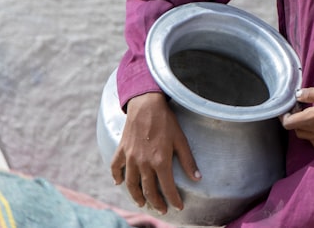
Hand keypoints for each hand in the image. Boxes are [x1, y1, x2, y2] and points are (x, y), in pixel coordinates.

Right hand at [110, 92, 200, 214]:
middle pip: (148, 190)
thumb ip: (188, 161)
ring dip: (136, 196)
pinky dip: (116, 177)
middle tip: (161, 210)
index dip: (174, 199)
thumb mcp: (181, 140)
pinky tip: (119, 183)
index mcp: (160, 161)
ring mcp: (130, 158)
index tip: (178, 207)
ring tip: (142, 203)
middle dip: (156, 203)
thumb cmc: (166, 121)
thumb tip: (198, 178)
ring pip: (131, 184)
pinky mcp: (121, 150)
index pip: (168, 188)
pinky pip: (115, 168)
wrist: (146, 104)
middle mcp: (143, 163)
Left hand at [280, 87, 313, 147]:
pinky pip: (313, 140)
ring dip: (302, 125)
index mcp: (312, 120)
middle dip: (294, 118)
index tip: (290, 105)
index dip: (284, 114)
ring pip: (303, 135)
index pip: (287, 123)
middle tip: (301, 106)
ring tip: (311, 114)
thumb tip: (297, 95)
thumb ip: (312, 94)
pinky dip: (311, 132)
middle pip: (294, 129)